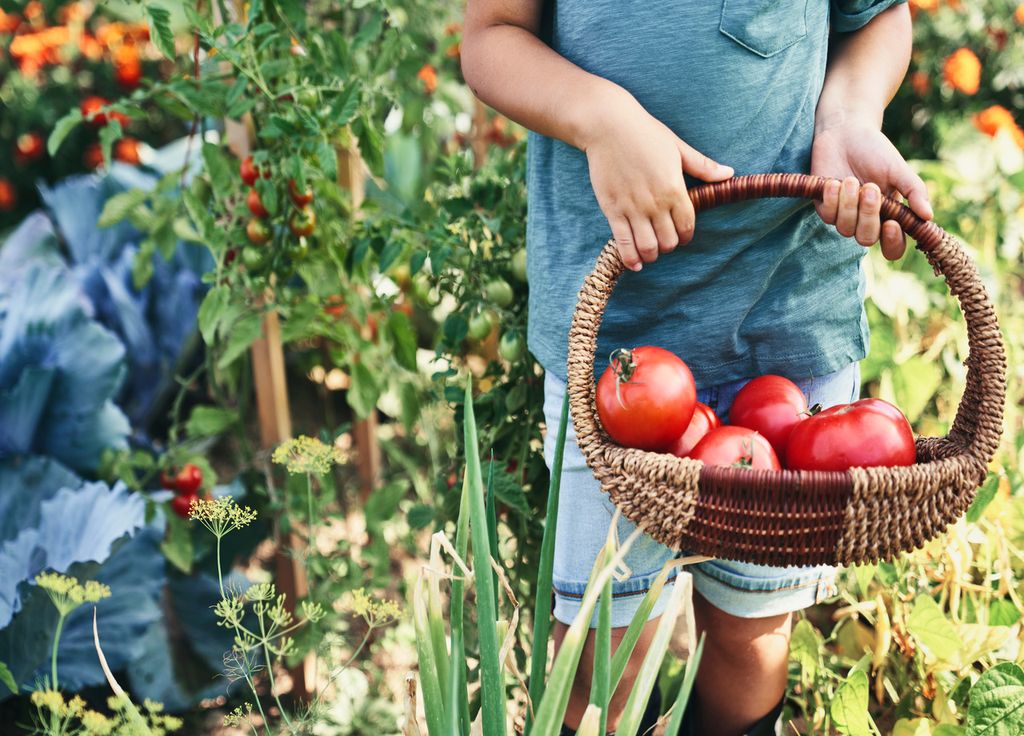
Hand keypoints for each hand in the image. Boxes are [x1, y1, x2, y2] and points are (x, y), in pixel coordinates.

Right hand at [582, 89, 733, 270]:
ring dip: (651, 254)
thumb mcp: (678, 147)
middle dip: (669, 245)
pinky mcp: (612, 210)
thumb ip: (702, 166)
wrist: (609, 126)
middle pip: (669, 241)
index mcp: (674, 188)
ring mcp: (632, 208)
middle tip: (664, 240)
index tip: (682, 235)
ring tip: (650, 250)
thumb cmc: (645, 133)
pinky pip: (623, 243)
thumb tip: (729, 174)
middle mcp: (655, 203)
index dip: (687, 236)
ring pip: (647, 247)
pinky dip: (630, 258)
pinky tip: (634, 263)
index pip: (687, 226)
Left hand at [811, 120, 932, 259]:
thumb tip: (928, 216)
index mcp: (890, 215)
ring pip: (845, 229)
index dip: (892, 243)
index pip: (893, 246)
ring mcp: (844, 216)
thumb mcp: (898, 170)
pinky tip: (833, 182)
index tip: (892, 224)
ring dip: (849, 204)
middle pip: (867, 239)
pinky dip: (832, 199)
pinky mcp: (824, 207)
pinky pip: (828, 215)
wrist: (845, 133)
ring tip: (851, 180)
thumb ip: (914, 191)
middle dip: (868, 216)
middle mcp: (867, 220)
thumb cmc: (875, 151)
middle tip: (870, 188)